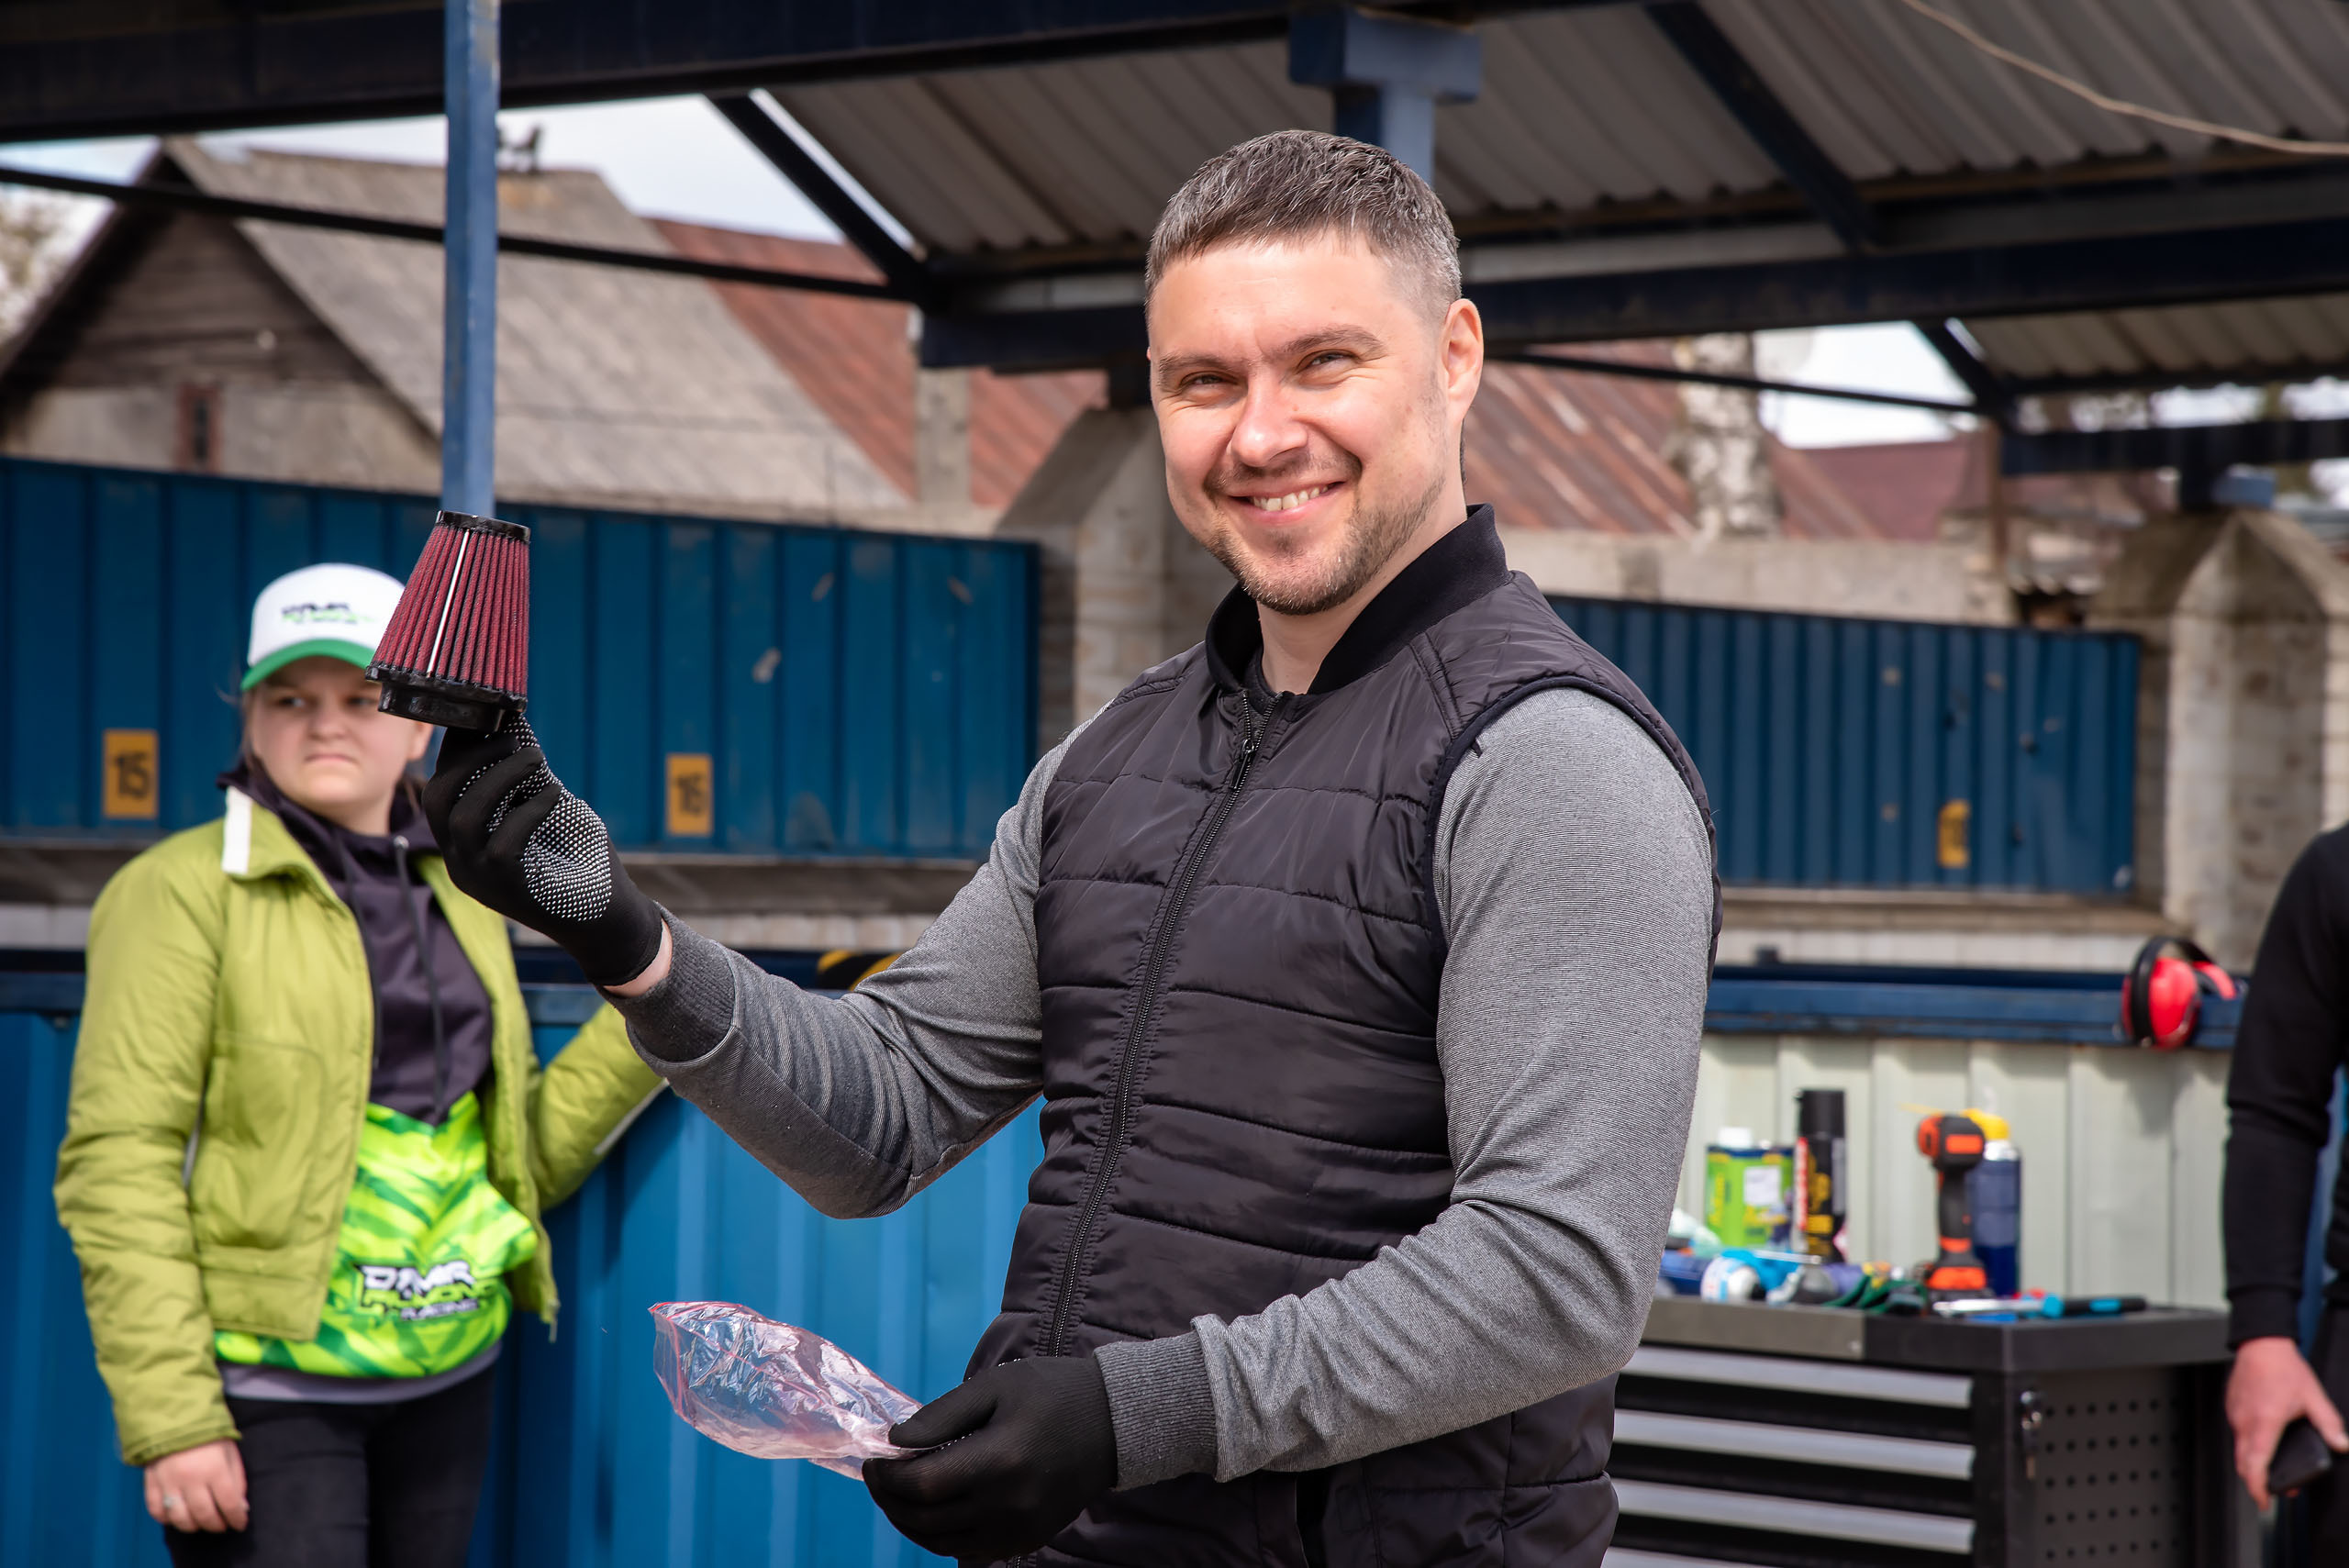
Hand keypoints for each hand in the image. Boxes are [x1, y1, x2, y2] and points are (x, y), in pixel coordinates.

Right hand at [145, 1439, 247, 1532]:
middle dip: (216, 1525)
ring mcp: (168, 1482)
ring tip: (201, 1522)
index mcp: (215, 1469)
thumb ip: (237, 1480)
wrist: (174, 1417)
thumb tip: (241, 1507)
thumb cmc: (207, 1435)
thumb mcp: (230, 1452)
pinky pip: (156, 1511)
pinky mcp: (151, 1483)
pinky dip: (167, 1519)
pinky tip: (177, 1516)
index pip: (228, 1503)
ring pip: (180, 1518)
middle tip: (221, 1525)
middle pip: (204, 1515)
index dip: (236, 1518)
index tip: (240, 1524)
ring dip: (193, 1526)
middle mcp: (191, 1479)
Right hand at [423, 718, 664, 986]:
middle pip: (437, 799)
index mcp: (461, 845)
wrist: (607, 918)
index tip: (478, 716)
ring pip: (465, 817)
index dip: (454, 751)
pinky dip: (530, 809)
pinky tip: (556, 792)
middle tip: (508, 736)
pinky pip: (504, 841)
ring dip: (501, 777)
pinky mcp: (506, 890)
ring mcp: (479, 879)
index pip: (438, 791)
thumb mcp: (543, 814)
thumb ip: (522, 784)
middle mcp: (459, 863)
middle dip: (470, 758)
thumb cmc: (577, 859)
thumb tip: (510, 730)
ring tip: (536, 757)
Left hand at [863, 1355, 1117, 1560]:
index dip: (886, 1477)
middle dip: (890, 1499)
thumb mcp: (995, 1386)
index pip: (921, 1486)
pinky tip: (933, 1510)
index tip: (875, 1458)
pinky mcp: (1027, 1540)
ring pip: (941, 1543)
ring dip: (909, 1522)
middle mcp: (1008, 1505)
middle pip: (925, 1519)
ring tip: (899, 1494)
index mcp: (1000, 1460)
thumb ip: (940, 1416)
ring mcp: (1019, 1529)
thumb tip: (894, 1444)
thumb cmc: (1052, 1393)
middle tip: (879, 1475)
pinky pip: (968, 1550)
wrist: (1114, 1423)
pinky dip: (940, 1536)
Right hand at [2229, 1335, 2347, 1505]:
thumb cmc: (2283, 1368)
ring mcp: (2235, 1415)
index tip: (2264, 1502)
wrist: (2261, 1344)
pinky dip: (2248, 1445)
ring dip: (2252, 1463)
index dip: (2258, 1488)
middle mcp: (2245, 1422)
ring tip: (2272, 1467)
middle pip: (2242, 1463)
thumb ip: (2329, 1424)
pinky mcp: (2231, 1409)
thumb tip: (2342, 1445)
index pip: (2255, 1465)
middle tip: (2273, 1491)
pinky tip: (2264, 1441)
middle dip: (2256, 1482)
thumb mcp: (2314, 1397)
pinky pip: (2238, 1434)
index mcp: (2265, 1422)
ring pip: (2239, 1449)